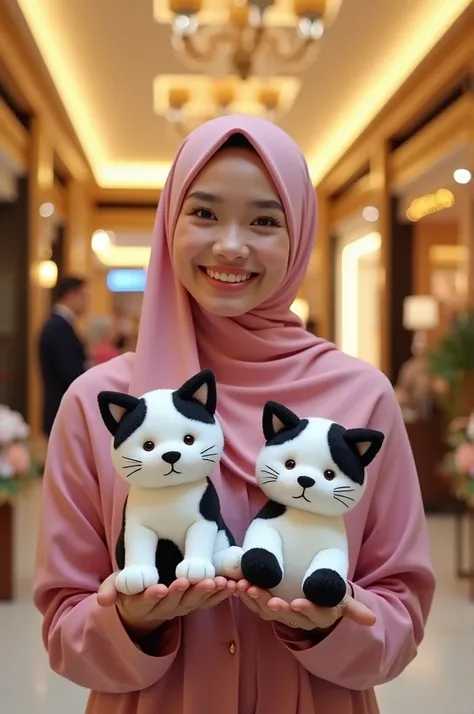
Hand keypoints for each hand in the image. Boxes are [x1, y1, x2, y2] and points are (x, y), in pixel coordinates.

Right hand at [97, 572, 235, 637]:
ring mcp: (181, 608)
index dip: (153, 597)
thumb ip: (111, 590)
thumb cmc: (130, 586)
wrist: (143, 602)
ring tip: (216, 583)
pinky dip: (221, 594)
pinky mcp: (195, 603)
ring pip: (194, 604)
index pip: (147, 602)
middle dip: (183, 593)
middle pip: (174, 603)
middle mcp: (164, 609)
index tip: (159, 589)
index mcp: (143, 604)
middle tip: (191, 582)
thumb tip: (103, 601)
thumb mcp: (117, 586)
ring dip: (206, 594)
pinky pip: (209, 602)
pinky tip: (231, 584)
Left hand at [236, 579, 375, 631]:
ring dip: (252, 598)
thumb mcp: (342, 600)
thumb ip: (353, 608)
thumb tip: (372, 620)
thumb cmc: (329, 596)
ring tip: (242, 586)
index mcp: (317, 615)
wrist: (316, 601)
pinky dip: (244, 595)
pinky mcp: (266, 607)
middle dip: (270, 602)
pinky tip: (235, 584)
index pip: (311, 614)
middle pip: (284, 613)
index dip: (304, 609)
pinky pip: (254, 604)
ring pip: (265, 610)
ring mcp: (281, 614)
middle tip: (257, 592)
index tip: (295, 603)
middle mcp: (298, 618)